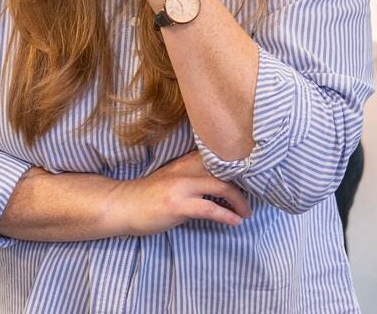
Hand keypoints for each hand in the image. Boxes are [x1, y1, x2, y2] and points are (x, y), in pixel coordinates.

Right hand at [106, 151, 250, 235]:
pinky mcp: (178, 205)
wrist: (123, 204)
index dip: (237, 164)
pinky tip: (235, 221)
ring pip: (221, 186)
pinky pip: (209, 208)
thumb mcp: (172, 178)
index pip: (217, 155)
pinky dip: (226, 215)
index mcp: (185, 162)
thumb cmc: (149, 195)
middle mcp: (185, 169)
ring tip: (246, 212)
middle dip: (244, 184)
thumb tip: (218, 182)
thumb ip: (192, 175)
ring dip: (240, 201)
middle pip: (225, 169)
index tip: (251, 175)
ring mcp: (181, 186)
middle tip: (253, 197)